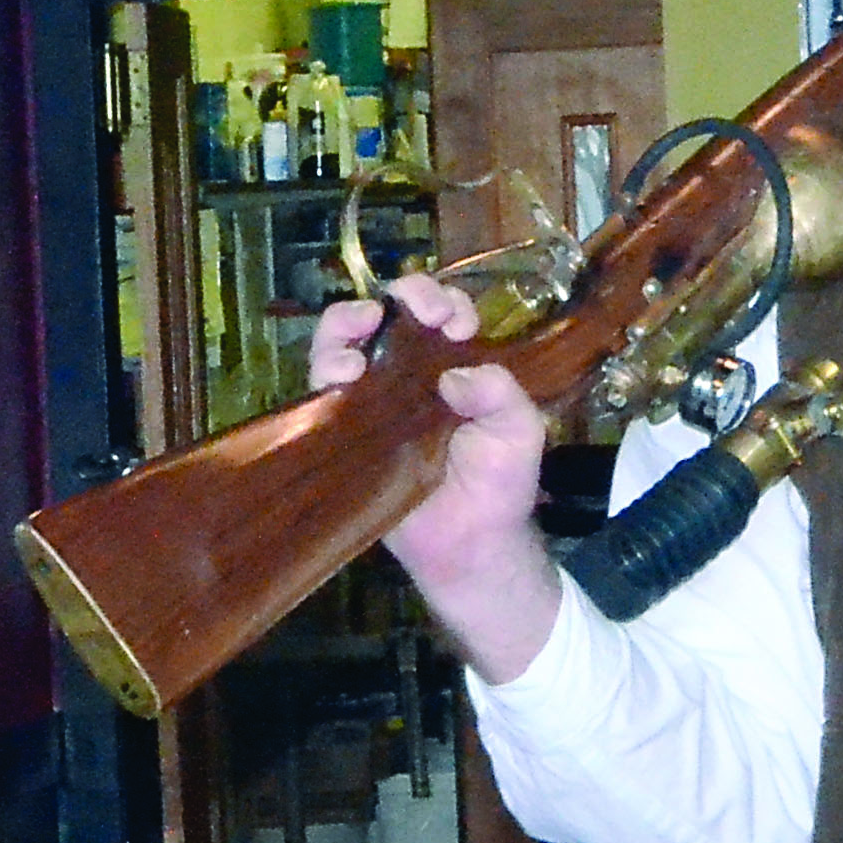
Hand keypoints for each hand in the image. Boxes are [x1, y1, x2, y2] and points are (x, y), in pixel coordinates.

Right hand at [307, 274, 562, 680]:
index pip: (441, 313)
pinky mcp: (345, 430)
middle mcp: (409, 374)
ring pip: (344, 341)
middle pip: (390, 315)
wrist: (471, 545)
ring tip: (364, 327)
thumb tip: (453, 374)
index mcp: (453, 366)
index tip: (459, 325)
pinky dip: (327, 366)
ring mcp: (373, 400)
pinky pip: (323, 389)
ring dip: (348, 322)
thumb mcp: (519, 430)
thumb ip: (500, 392)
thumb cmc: (499, 486)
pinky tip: (345, 371)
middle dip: (402, 296)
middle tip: (415, 308)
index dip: (446, 304)